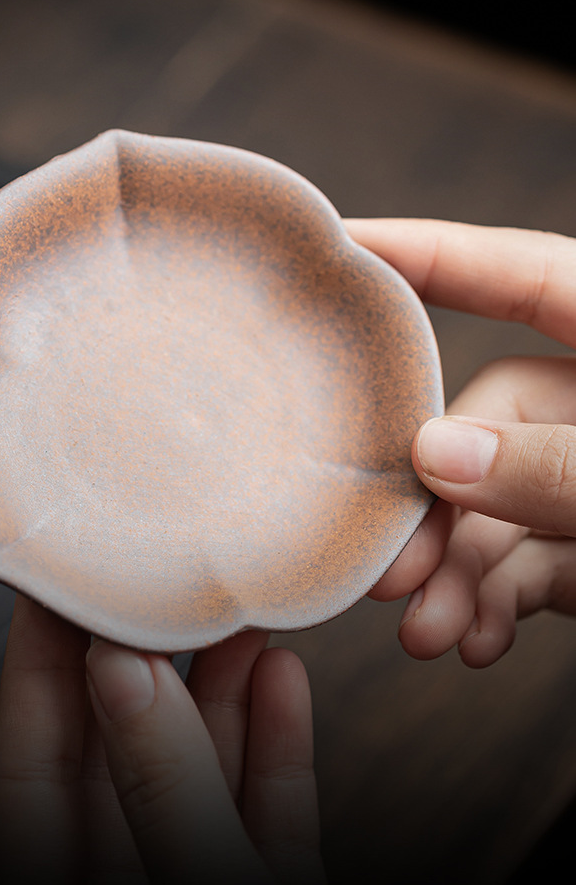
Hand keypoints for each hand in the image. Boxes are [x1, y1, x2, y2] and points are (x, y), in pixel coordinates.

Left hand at [0, 596, 326, 884]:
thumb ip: (160, 785)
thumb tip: (124, 669)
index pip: (28, 761)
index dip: (38, 658)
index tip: (59, 577)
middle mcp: (124, 882)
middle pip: (118, 747)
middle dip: (145, 653)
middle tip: (158, 571)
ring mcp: (200, 883)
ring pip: (200, 767)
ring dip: (222, 681)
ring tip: (235, 608)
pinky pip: (265, 808)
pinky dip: (275, 740)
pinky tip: (282, 675)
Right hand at [346, 218, 575, 668]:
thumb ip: (558, 464)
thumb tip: (436, 454)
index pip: (506, 270)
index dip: (418, 252)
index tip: (332, 247)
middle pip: (480, 421)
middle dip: (427, 497)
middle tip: (380, 559)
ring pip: (496, 505)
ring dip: (453, 569)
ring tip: (427, 628)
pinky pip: (531, 561)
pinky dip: (496, 598)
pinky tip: (473, 637)